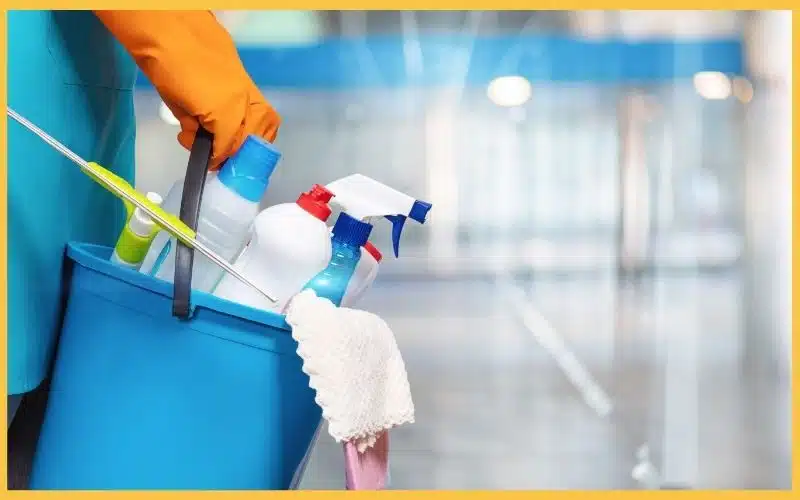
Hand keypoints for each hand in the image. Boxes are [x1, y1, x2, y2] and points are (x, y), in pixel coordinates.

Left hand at [95, 10, 281, 169]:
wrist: (169, 26)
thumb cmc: (164, 66)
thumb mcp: (175, 104)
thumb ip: (193, 126)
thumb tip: (200, 138)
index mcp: (223, 111)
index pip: (228, 146)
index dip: (219, 158)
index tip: (211, 164)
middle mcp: (243, 100)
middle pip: (251, 136)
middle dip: (238, 150)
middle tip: (222, 156)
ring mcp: (248, 86)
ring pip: (265, 120)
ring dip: (253, 136)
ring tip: (234, 141)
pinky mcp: (245, 76)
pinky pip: (260, 104)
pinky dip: (254, 118)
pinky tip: (236, 121)